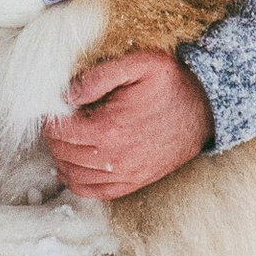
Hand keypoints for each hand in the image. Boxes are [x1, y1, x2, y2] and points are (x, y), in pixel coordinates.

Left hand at [44, 49, 210, 199]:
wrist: (205, 110)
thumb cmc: (172, 84)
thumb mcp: (139, 64)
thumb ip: (98, 75)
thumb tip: (66, 93)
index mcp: (109, 129)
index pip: (59, 131)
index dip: (50, 118)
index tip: (53, 107)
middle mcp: (114, 158)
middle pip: (63, 153)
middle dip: (54, 136)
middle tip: (58, 120)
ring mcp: (125, 174)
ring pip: (73, 174)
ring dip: (61, 156)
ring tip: (64, 138)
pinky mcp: (134, 182)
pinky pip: (93, 192)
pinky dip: (76, 182)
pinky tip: (71, 167)